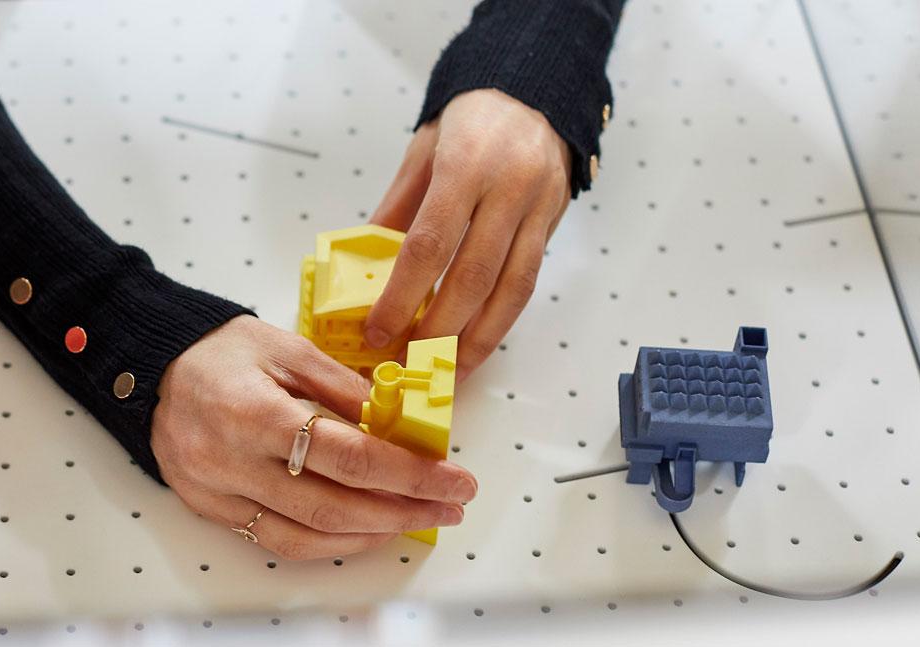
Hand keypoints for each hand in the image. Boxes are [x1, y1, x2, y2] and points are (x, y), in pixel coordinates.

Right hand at [152, 316, 477, 560]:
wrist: (153, 368)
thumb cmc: (219, 351)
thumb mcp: (287, 348)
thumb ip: (344, 388)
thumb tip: (400, 425)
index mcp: (255, 412)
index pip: (350, 457)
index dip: (411, 474)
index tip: (454, 479)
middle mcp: (233, 461)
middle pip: (334, 507)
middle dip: (403, 511)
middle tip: (448, 506)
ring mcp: (218, 493)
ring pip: (306, 536)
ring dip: (370, 535)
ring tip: (413, 519)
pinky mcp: (211, 510)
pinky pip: (277, 541)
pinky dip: (328, 542)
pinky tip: (362, 529)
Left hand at [365, 88, 571, 380]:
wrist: (534, 91)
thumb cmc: (471, 121)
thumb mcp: (422, 151)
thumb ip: (397, 207)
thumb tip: (365, 263)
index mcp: (465, 166)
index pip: (429, 244)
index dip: (403, 296)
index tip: (379, 332)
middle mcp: (507, 189)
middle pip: (473, 276)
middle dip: (440, 329)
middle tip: (412, 362)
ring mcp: (536, 208)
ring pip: (511, 289)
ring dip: (479, 339)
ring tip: (450, 371)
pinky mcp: (553, 223)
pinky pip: (529, 281)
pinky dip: (503, 320)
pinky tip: (479, 344)